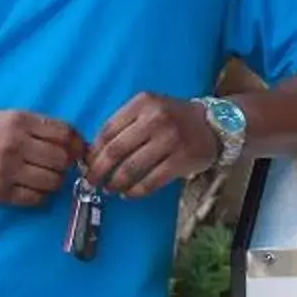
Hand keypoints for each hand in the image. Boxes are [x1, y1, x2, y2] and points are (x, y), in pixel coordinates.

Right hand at [0, 110, 87, 206]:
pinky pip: (36, 199)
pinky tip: (34, 188)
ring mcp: (7, 170)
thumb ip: (40, 127)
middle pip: (62, 159)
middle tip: (59, 166)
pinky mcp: (0, 192)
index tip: (78, 150)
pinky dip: (42, 196)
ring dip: (55, 182)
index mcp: (20, 122)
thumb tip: (78, 142)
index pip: (64, 133)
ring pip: (52, 181)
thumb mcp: (10, 118)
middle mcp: (14, 144)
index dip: (78, 144)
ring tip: (45, 177)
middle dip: (66, 164)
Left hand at [86, 93, 220, 197]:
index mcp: (142, 103)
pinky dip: (135, 191)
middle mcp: (156, 119)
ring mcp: (170, 139)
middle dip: (98, 171)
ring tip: (110, 189)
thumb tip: (93, 154)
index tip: (86, 164)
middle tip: (91, 182)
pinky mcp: (181, 160)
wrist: (210, 124)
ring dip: (116, 183)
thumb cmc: (171, 119)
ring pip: (132, 169)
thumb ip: (124, 125)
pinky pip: (151, 181)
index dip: (93, 151)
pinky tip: (129, 193)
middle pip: (116, 150)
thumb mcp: (148, 109)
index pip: (108, 130)